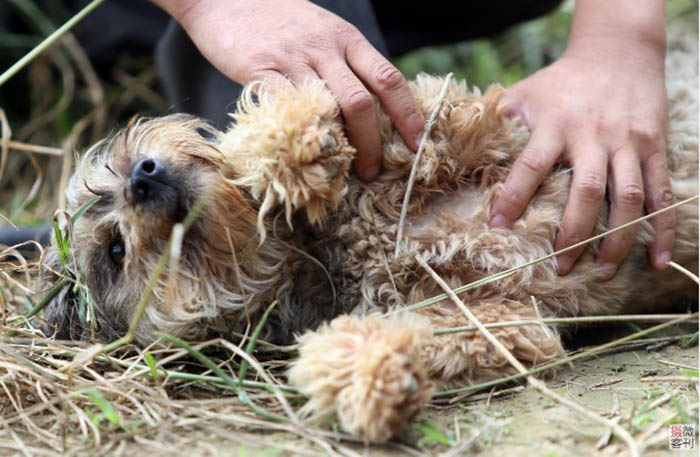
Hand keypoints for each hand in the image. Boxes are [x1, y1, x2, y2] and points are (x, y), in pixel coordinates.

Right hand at [156, 0, 424, 180]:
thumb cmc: (278, 19)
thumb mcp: (323, 31)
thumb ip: (345, 64)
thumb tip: (371, 108)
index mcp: (347, 39)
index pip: (388, 79)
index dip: (408, 114)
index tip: (419, 144)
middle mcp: (326, 49)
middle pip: (362, 103)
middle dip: (373, 143)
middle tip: (373, 171)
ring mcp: (293, 59)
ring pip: (329, 108)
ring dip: (341, 147)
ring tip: (342, 172)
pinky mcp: (260, 70)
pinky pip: (287, 109)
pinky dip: (300, 134)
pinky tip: (304, 154)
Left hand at [489, 32, 672, 279]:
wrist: (618, 52)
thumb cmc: (561, 80)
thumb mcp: (524, 93)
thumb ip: (499, 123)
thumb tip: (465, 152)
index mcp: (555, 125)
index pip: (531, 166)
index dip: (513, 198)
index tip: (497, 228)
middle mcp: (592, 137)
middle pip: (585, 192)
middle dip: (574, 234)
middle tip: (561, 268)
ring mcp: (627, 144)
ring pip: (627, 198)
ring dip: (616, 240)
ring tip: (602, 273)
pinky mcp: (654, 148)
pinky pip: (662, 193)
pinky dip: (664, 229)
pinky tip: (657, 261)